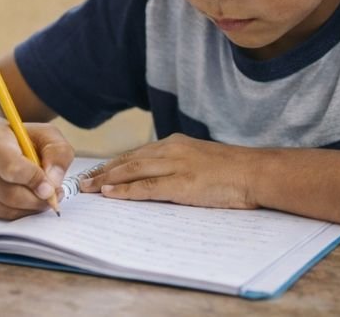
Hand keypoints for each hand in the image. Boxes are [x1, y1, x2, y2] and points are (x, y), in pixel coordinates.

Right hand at [0, 123, 73, 219]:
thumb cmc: (24, 142)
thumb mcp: (46, 136)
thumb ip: (57, 153)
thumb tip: (52, 184)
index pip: (12, 168)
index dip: (35, 181)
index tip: (51, 188)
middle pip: (9, 194)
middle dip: (36, 200)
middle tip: (52, 197)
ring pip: (5, 211)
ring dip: (29, 209)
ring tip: (39, 196)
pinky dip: (18, 214)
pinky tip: (24, 200)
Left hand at [79, 133, 259, 208]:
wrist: (257, 172)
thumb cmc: (234, 172)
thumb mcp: (201, 161)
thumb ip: (179, 166)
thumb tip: (159, 180)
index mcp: (176, 144)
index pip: (136, 154)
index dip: (113, 164)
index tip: (95, 172)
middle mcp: (171, 150)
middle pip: (128, 160)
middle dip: (102, 171)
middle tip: (82, 181)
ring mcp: (176, 165)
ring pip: (132, 170)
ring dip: (106, 180)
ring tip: (87, 189)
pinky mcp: (183, 183)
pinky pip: (147, 187)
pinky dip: (126, 191)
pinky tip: (110, 194)